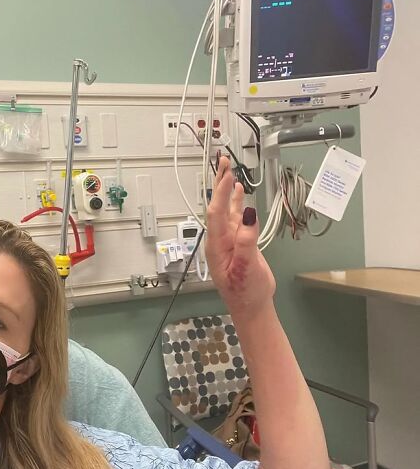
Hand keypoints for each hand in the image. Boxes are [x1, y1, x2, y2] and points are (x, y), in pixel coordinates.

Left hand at [205, 157, 274, 317]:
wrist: (251, 307)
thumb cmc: (245, 292)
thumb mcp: (247, 268)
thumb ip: (247, 242)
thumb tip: (248, 215)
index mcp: (217, 245)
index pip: (217, 213)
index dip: (221, 193)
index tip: (227, 175)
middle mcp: (219, 239)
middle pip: (218, 206)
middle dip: (219, 184)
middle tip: (223, 161)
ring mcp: (228, 240)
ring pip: (226, 209)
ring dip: (227, 190)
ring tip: (228, 170)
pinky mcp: (238, 242)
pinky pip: (236, 217)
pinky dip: (237, 203)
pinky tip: (238, 192)